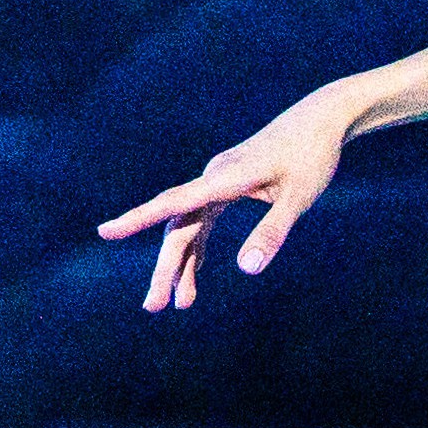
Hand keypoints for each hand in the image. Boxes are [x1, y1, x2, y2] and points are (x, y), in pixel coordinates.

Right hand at [97, 87, 355, 310]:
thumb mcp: (298, 199)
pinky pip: (203, 220)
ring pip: (188, 226)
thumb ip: (272, 233)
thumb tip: (247, 271)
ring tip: (178, 305)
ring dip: (182, 264)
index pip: (173, 204)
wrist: (322, 120)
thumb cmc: (313, 158)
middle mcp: (213, 178)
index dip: (137, 219)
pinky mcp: (229, 185)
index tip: (104, 233)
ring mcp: (218, 181)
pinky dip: (198, 248)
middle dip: (165, 269)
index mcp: (224, 178)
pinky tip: (194, 274)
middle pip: (178, 227)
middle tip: (153, 308)